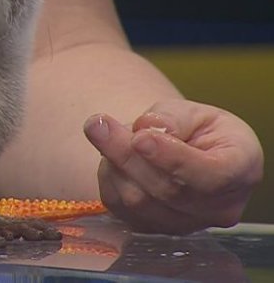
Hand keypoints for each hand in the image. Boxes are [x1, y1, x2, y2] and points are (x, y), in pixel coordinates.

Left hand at [83, 99, 263, 233]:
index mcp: (241, 169)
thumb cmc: (196, 129)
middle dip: (127, 155)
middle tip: (97, 124)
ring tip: (107, 132)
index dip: (172, 158)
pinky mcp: (151, 228)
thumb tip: (146, 128)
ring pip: (138, 201)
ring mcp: (185, 224)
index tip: (140, 137)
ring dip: (114, 163)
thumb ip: (171, 117)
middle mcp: (218, 207)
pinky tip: (111, 155)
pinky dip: (108, 176)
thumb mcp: (193, 111)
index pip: (210, 176)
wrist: (184, 150)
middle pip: (167, 191)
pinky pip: (119, 205)